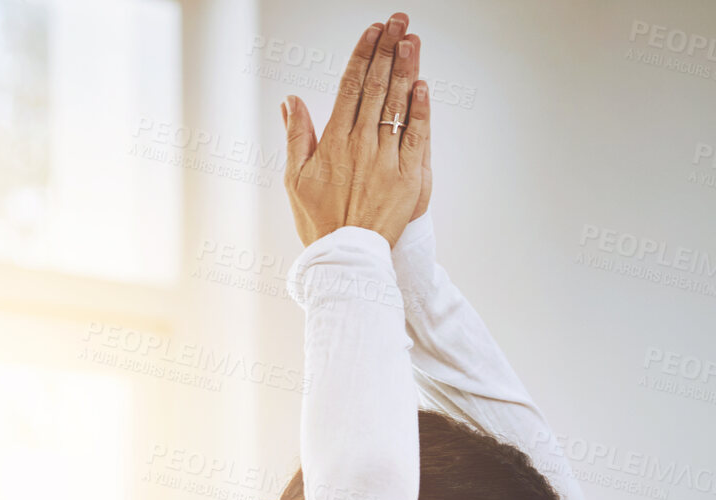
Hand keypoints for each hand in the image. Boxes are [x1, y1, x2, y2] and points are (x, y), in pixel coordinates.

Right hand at [281, 13, 427, 246]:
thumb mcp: (294, 179)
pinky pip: (417, 136)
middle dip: (388, 49)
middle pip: (376, 86)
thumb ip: (296, 135)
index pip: (350, 86)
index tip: (372, 31)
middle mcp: (361, 144)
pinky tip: (423, 85)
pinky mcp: (408, 176)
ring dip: (406, 69)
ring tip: (411, 39)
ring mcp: (386, 159)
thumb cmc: (319, 222)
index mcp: (333, 141)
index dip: (362, 54)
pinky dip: (421, 109)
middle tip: (398, 21)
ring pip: (398, 105)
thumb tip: (292, 100)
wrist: (346, 259)